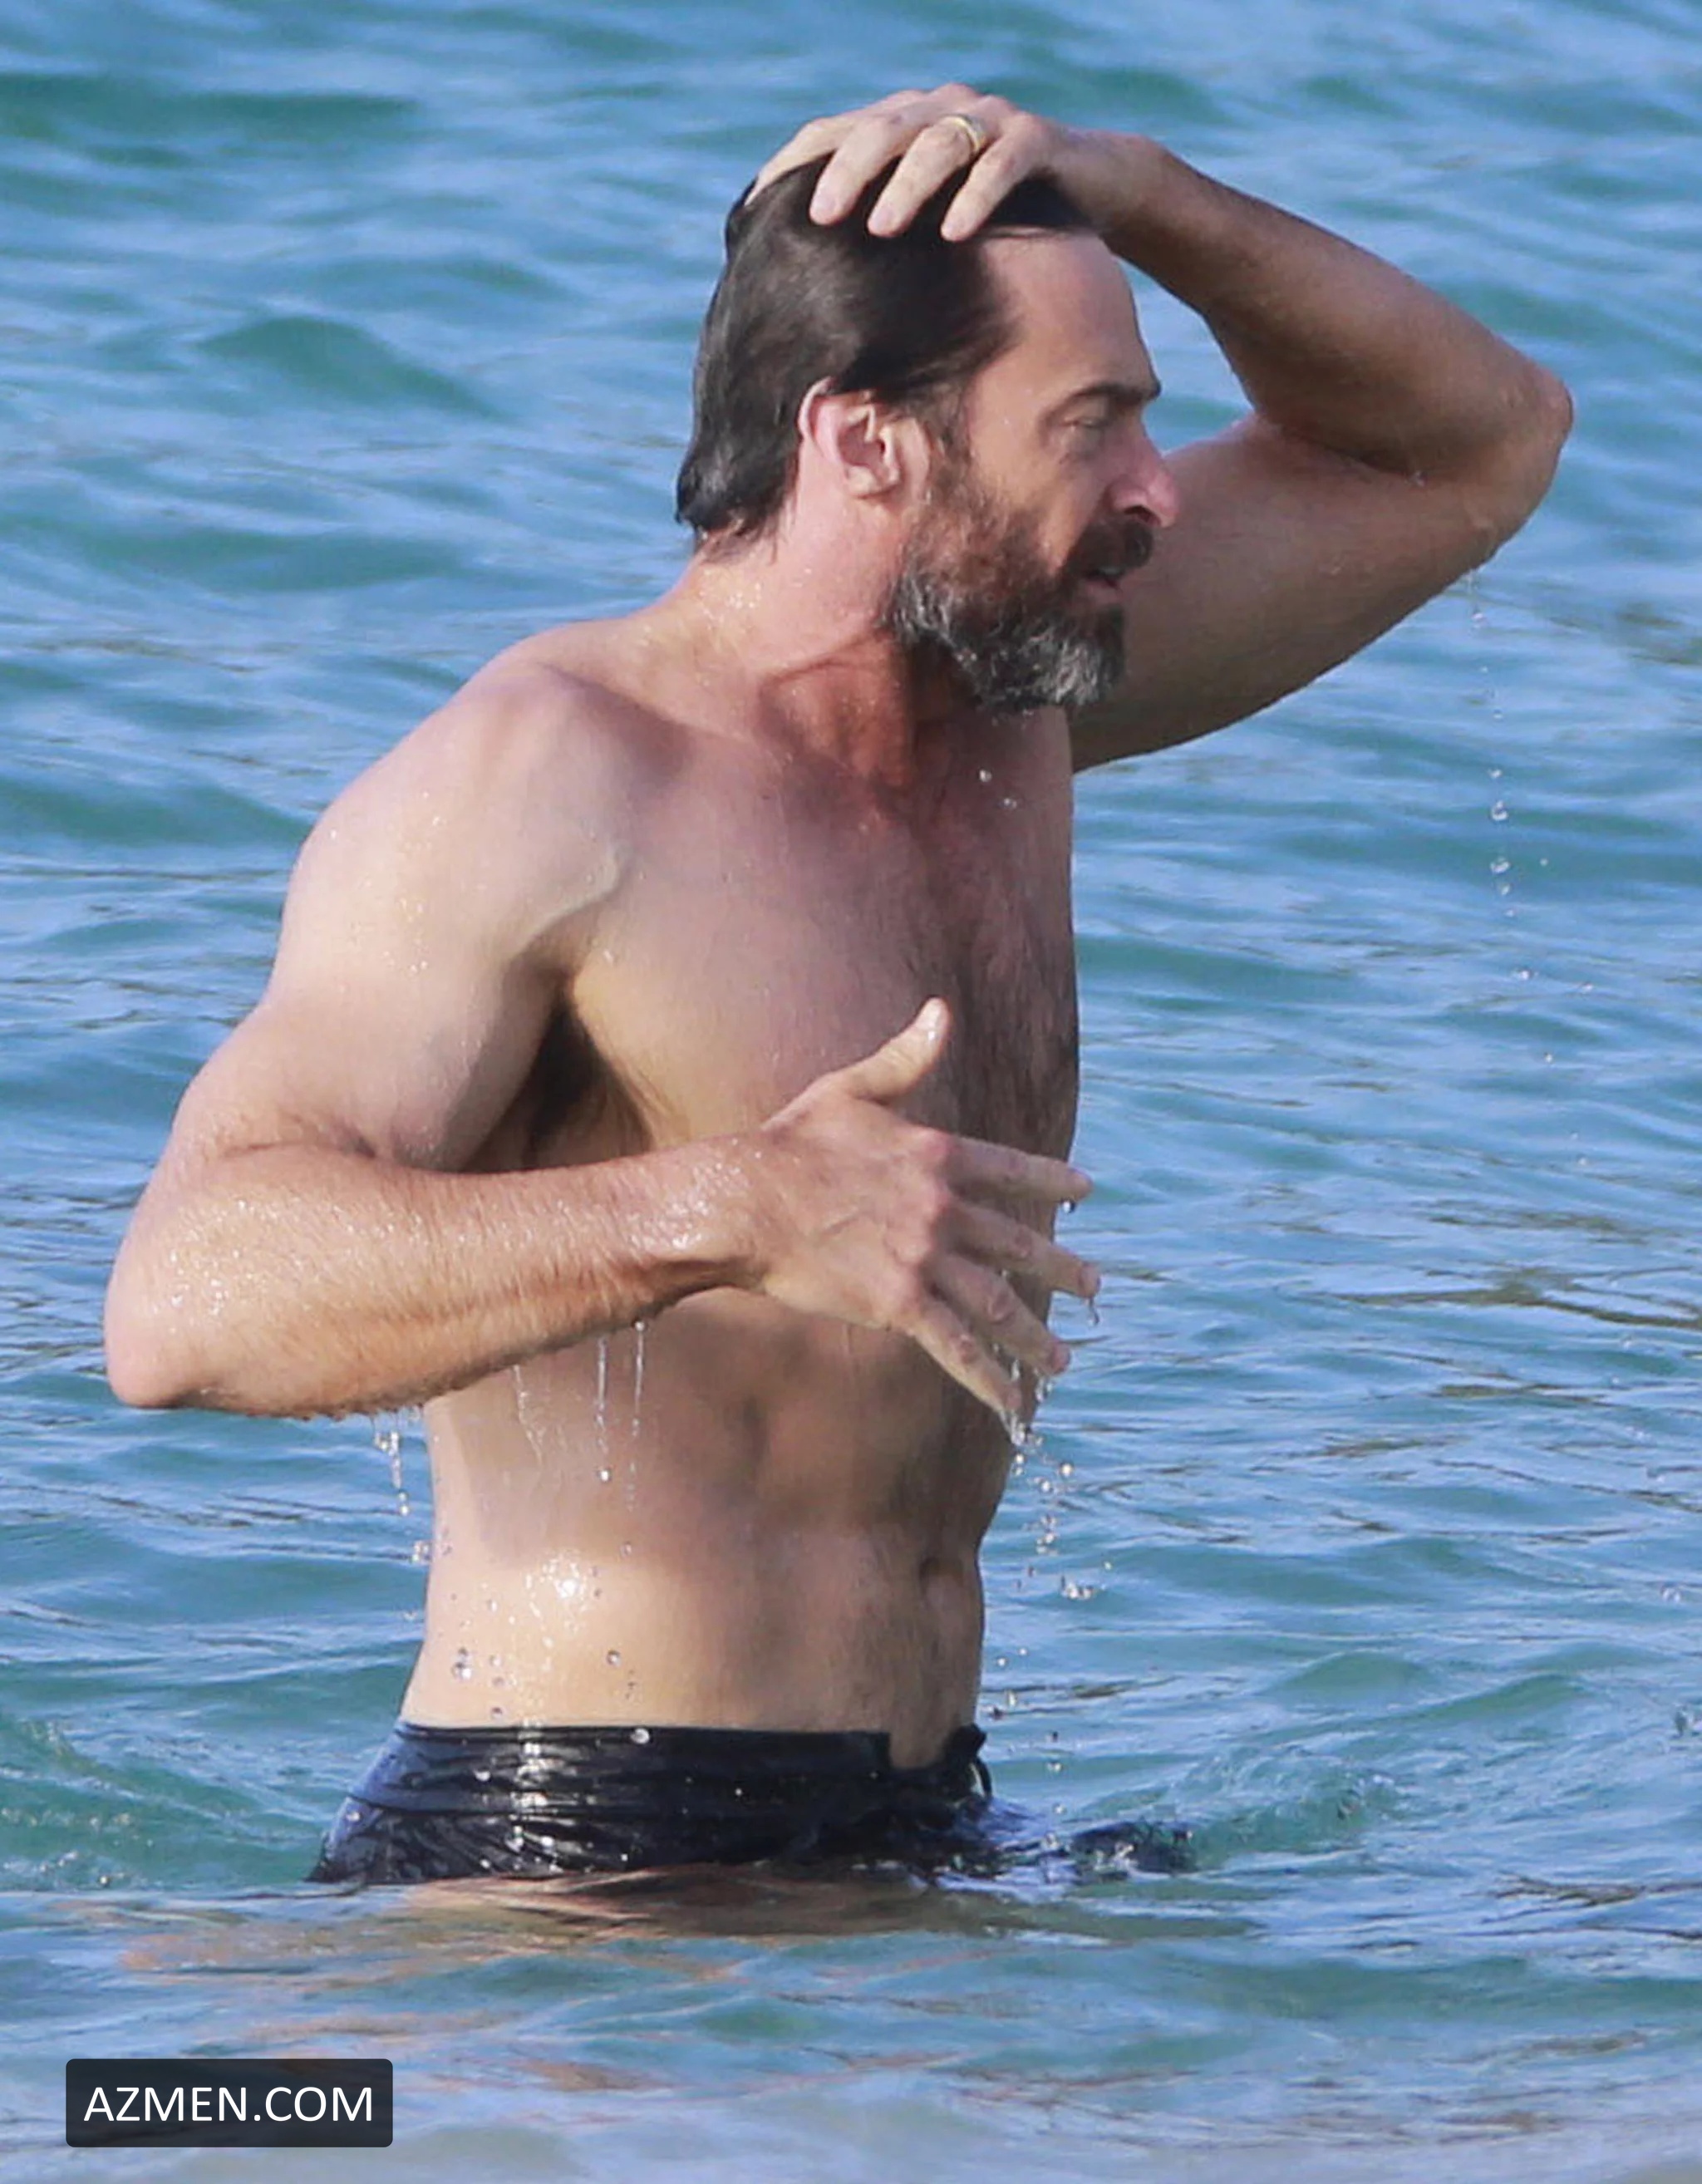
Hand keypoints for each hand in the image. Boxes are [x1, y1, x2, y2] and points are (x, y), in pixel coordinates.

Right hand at [737, 998, 1097, 1422]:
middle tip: (1093, 1288)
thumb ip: (905, 1058)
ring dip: (1036, 1337)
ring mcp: (924, 1257)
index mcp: (936, 1153)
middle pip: (1018, 1244)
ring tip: (1063, 1361)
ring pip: (998, 1304)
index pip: (1013, 1171)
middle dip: (1062, 1270)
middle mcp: (942, 1206)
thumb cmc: (786, 1142)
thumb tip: (942, 1009)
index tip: (1086, 1193)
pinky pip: (957, 1348)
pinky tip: (1015, 1407)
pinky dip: (991, 1380)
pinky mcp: (898, 1304)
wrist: (744, 1201)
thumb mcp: (850, 1088)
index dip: (1054, 1182)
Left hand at [750, 83, 1125, 244]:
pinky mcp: (1037, 140)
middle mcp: (942, 109)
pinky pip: (1003, 162)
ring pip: (939, 141)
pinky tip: (955, 233)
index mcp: (904, 123)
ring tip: (881, 228)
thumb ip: (881, 229)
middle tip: (819, 217)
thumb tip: (809, 280)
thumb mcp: (930, 221)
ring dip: (908, 185)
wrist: (1092, 189)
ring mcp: (991, 120)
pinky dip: (977, 195)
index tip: (757, 210)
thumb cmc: (996, 218)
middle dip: (847, 172)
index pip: (835, 132)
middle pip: (882, 130)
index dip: (794, 164)